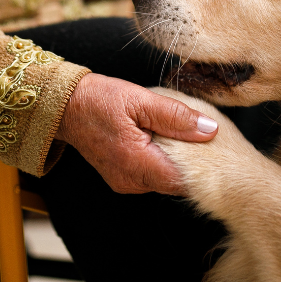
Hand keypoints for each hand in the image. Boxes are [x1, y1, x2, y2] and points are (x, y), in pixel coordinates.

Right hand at [54, 73, 218, 194]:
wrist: (66, 106)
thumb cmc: (100, 99)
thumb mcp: (141, 100)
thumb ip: (177, 116)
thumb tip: (210, 129)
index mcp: (136, 164)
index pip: (182, 180)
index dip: (203, 166)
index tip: (214, 148)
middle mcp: (130, 181)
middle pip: (175, 181)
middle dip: (192, 162)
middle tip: (200, 134)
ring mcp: (125, 182)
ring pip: (164, 178)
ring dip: (176, 160)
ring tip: (181, 133)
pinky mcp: (123, 177)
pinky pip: (151, 174)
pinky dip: (162, 159)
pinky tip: (163, 138)